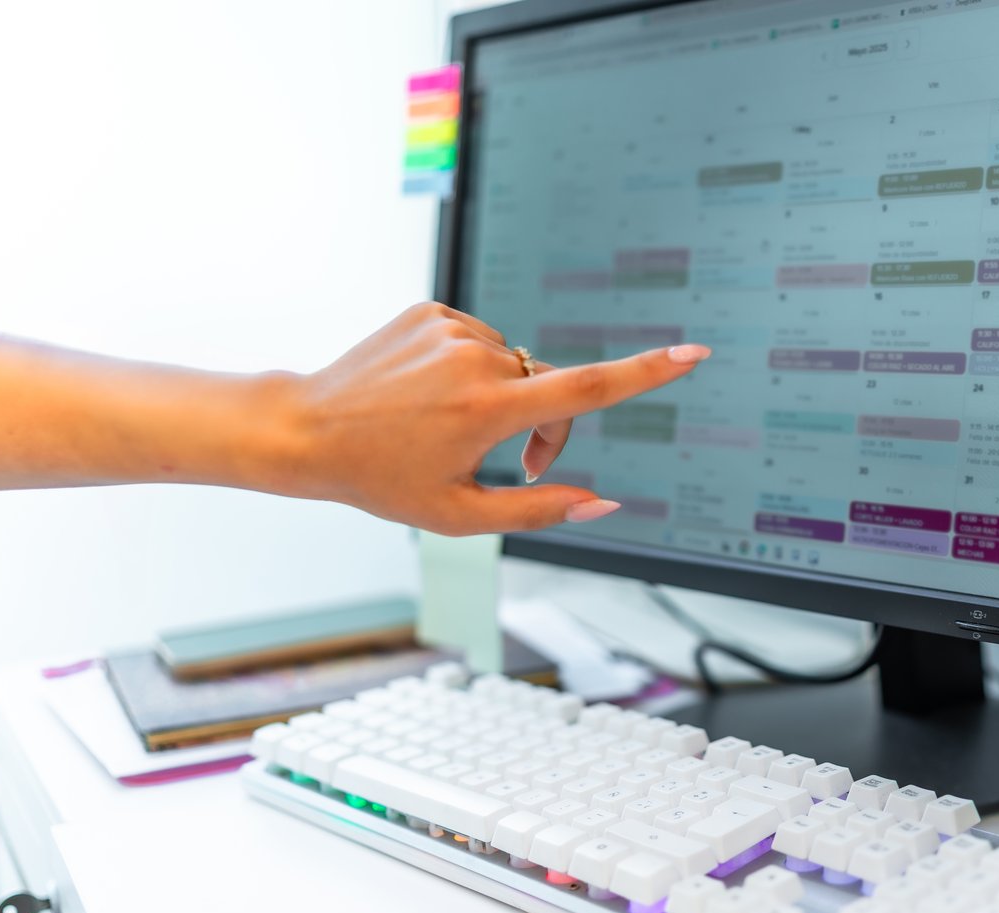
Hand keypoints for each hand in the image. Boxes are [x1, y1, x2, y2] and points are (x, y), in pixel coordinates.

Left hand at [276, 302, 708, 534]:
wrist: (305, 428)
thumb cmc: (382, 481)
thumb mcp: (460, 516)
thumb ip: (539, 510)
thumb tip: (603, 502)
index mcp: (488, 411)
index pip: (587, 391)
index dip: (647, 373)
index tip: (692, 352)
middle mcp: (476, 359)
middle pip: (554, 387)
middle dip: (549, 425)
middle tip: (519, 464)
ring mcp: (452, 328)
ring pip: (517, 364)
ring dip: (507, 396)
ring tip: (454, 424)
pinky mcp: (433, 310)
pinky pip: (481, 342)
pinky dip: (474, 369)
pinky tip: (433, 393)